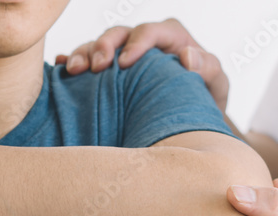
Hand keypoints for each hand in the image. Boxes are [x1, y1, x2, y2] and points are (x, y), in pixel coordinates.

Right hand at [55, 19, 229, 112]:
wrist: (189, 121)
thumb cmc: (203, 101)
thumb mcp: (216, 86)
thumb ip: (209, 69)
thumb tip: (188, 57)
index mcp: (170, 39)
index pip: (151, 31)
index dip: (137, 43)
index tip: (125, 63)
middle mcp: (142, 43)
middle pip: (118, 33)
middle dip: (104, 45)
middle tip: (96, 66)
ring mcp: (122, 56)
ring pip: (97, 45)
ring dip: (83, 54)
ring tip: (73, 70)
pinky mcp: (107, 73)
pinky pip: (85, 61)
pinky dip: (70, 62)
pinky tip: (60, 70)